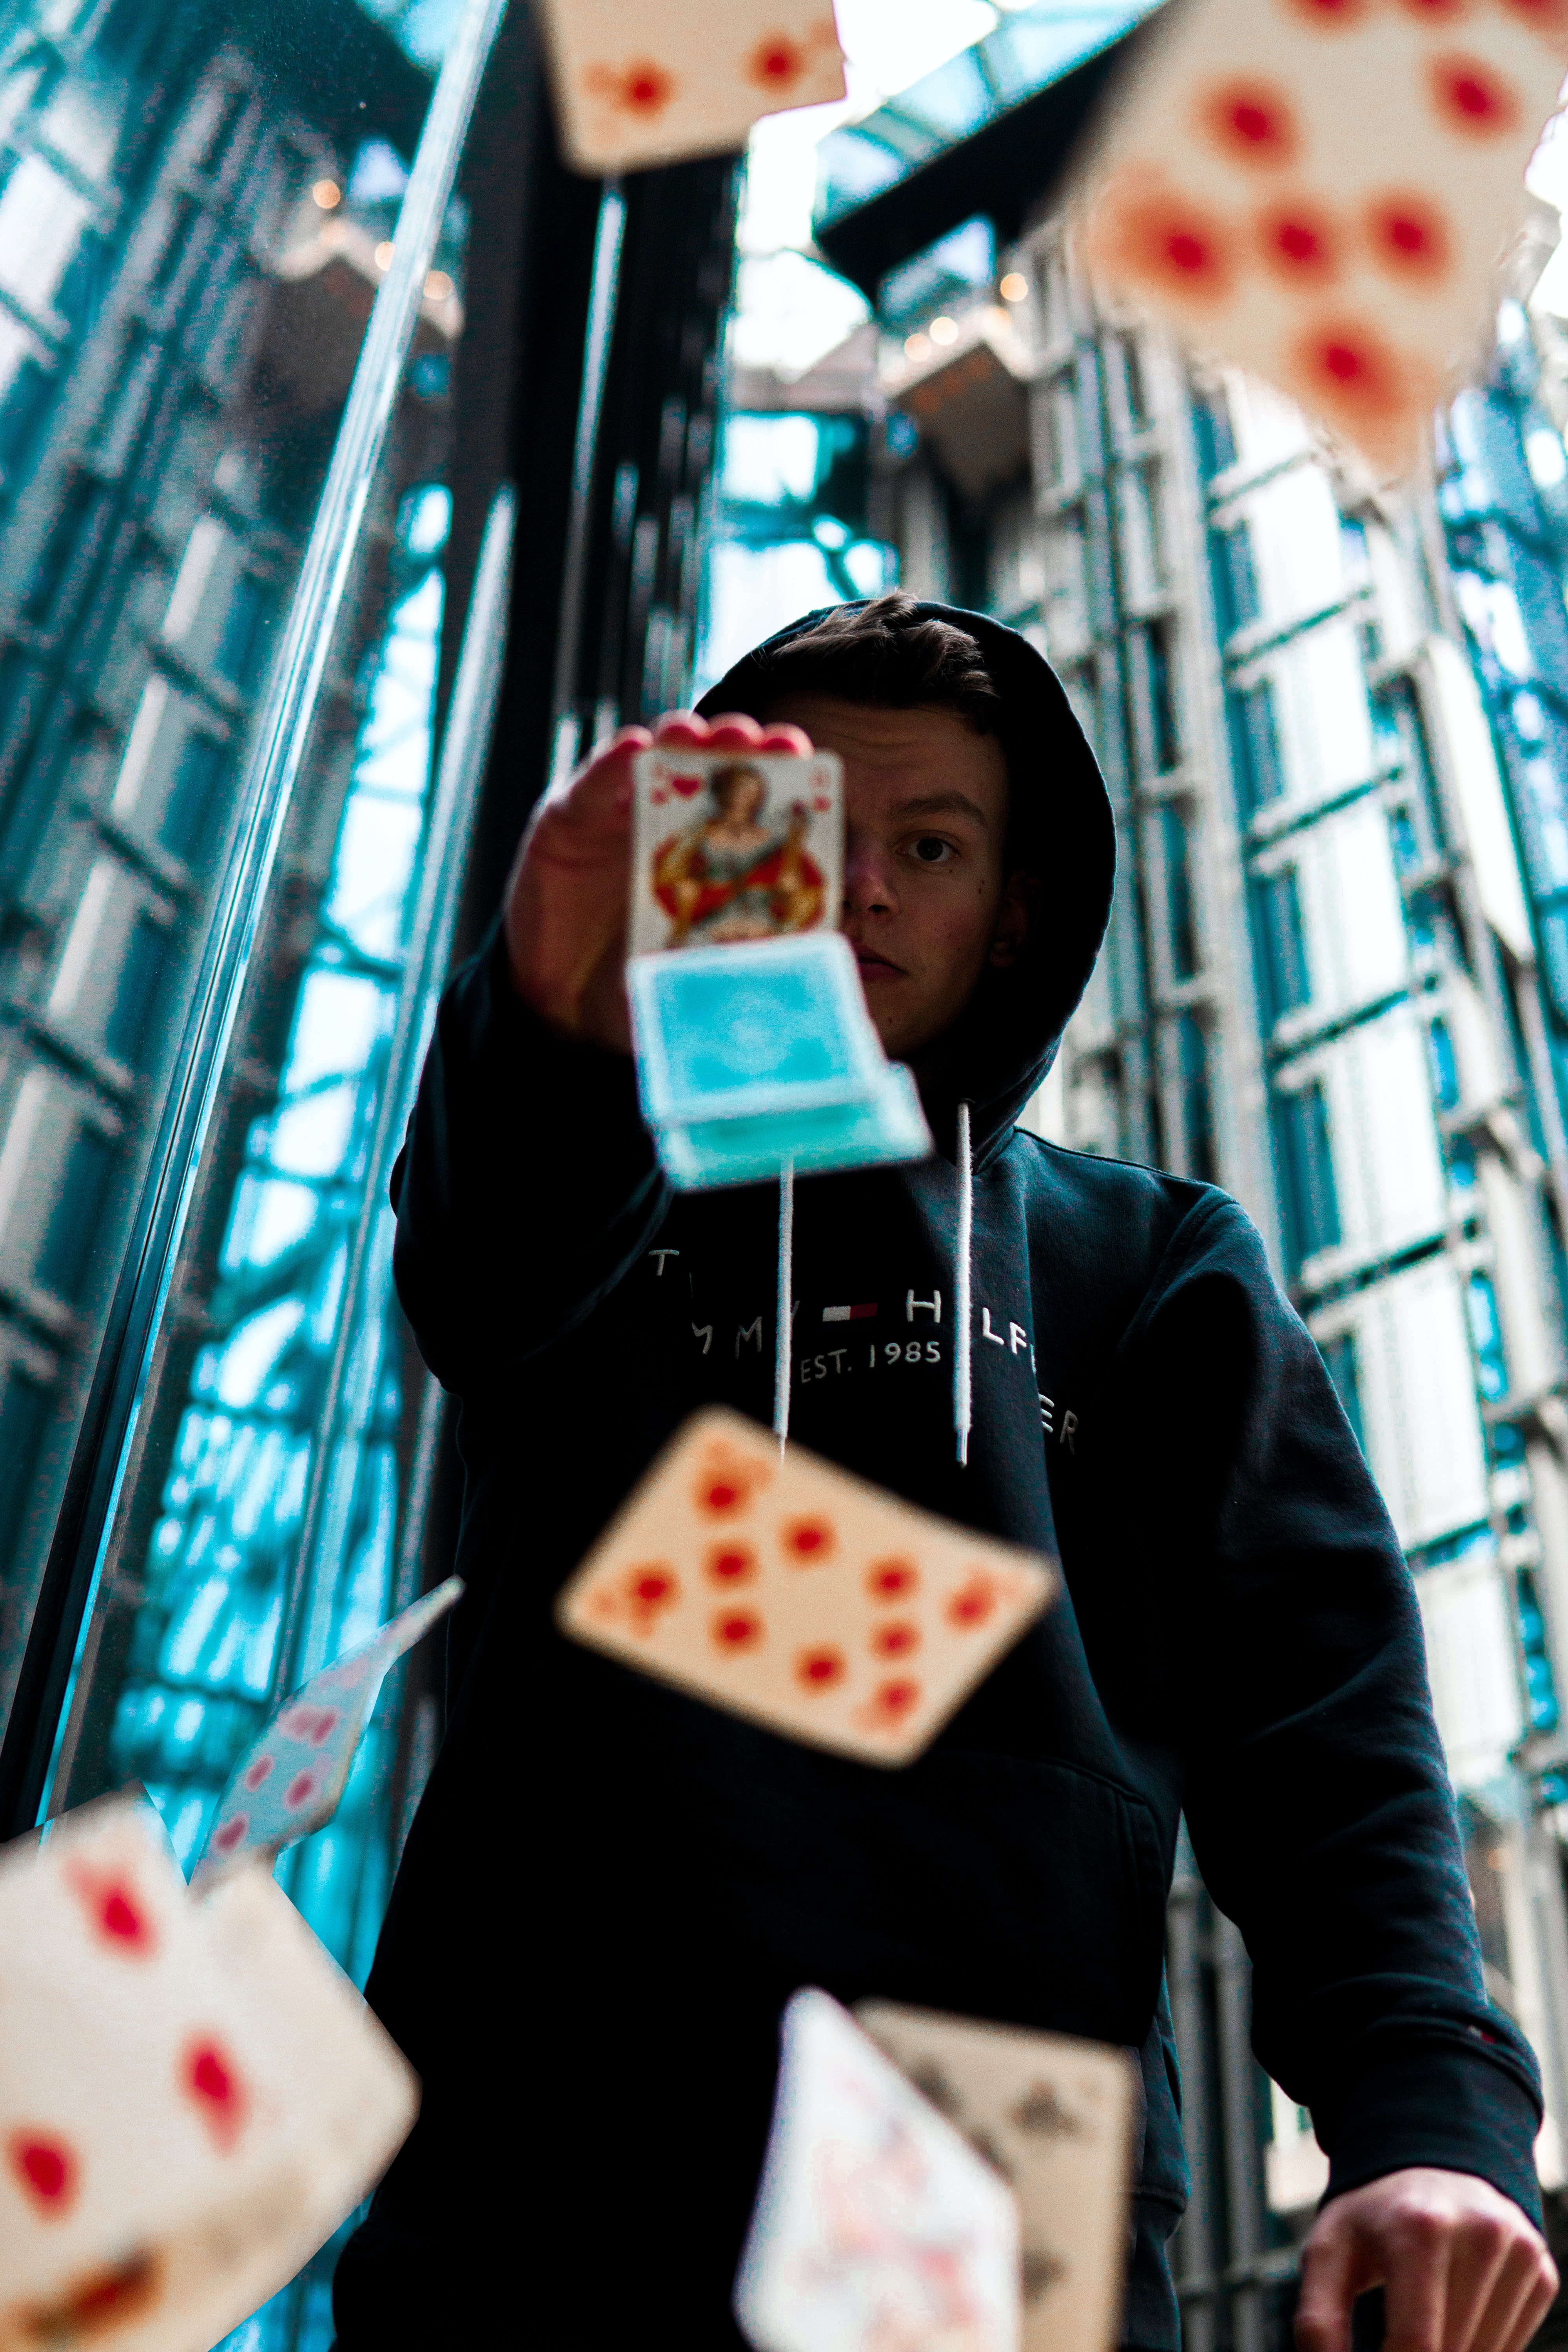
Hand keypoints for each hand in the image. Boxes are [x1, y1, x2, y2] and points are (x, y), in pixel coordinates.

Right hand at [503, 710, 811, 1051]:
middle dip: (731, 744)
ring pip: (654, 759)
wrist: (562, 1003)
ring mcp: (619, 812)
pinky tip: (633, 750)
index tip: (797, 753)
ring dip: (678, 740)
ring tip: (695, 736)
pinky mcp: (570, 817)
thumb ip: (742, 957)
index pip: (753, 796)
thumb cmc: (638, 984)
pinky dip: (612, 765)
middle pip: (708, 764)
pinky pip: (592, 783)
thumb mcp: (698, 974)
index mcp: (714, 851)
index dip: (774, 769)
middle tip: (749, 741)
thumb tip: (802, 952)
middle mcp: (672, 821)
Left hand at [1296, 2167, 1556, 2351]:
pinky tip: (1455, 2315)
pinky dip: (1480, 2347)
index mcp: (1421, 2227)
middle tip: (1396, 2339)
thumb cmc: (1373, 2218)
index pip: (1416, 2343)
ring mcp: (1519, 2251)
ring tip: (1421, 2322)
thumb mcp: (1329, 2252)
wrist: (1430, 2168)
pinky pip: (1512, 2346)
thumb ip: (1319, 2318)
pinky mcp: (1541, 2270)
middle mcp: (1481, 2233)